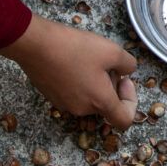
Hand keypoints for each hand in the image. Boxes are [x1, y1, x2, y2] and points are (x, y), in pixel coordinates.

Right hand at [0, 19, 138, 127]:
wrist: (35, 44)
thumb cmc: (76, 48)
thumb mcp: (112, 50)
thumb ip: (128, 64)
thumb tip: (127, 71)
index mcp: (99, 102)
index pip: (124, 120)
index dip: (131, 102)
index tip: (125, 80)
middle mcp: (82, 109)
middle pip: (105, 105)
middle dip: (111, 85)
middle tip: (106, 61)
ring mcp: (64, 104)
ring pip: (89, 97)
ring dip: (95, 82)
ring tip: (89, 58)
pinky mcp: (51, 95)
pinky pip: (73, 92)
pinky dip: (79, 81)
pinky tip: (73, 60)